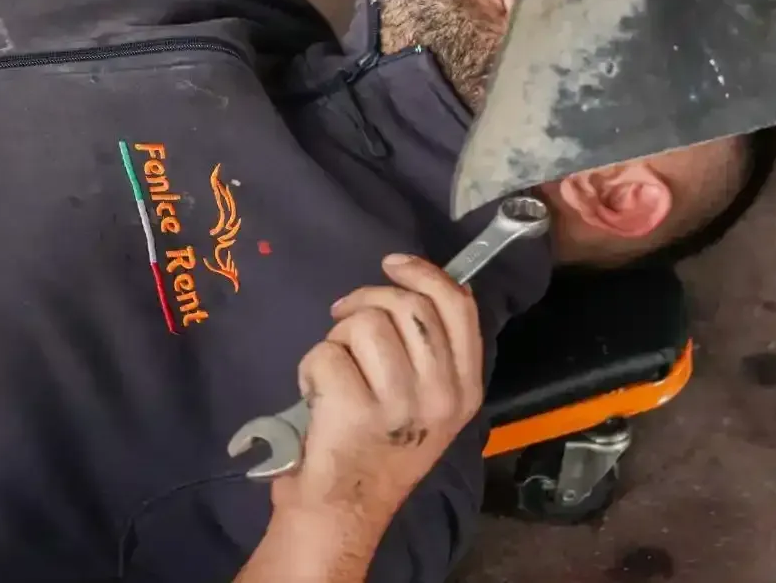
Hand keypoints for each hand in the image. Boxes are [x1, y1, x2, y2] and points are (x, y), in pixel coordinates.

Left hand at [272, 254, 483, 535]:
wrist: (342, 511)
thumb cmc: (378, 445)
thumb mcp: (427, 400)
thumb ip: (432, 348)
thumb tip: (421, 283)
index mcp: (464, 389)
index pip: (458, 306)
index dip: (424, 273)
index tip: (392, 264)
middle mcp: (440, 396)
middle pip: (408, 305)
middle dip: (366, 299)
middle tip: (344, 318)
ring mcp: (399, 405)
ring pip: (364, 322)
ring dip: (338, 336)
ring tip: (337, 369)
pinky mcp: (355, 411)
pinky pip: (325, 352)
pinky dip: (311, 366)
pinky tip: (317, 396)